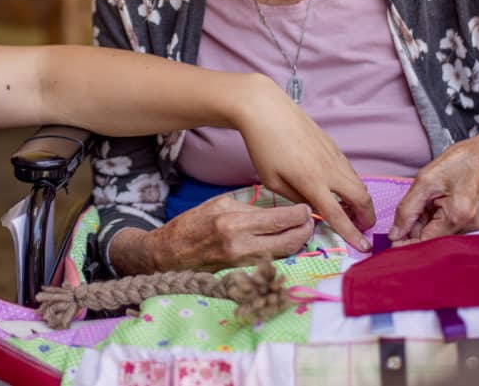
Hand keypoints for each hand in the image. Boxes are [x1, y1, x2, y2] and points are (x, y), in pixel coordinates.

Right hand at [112, 195, 314, 273]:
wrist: (168, 253)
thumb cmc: (192, 224)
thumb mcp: (219, 204)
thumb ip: (250, 209)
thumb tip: (278, 211)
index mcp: (233, 221)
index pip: (280, 219)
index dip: (300, 215)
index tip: (306, 209)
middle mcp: (240, 244)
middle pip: (289, 241)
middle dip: (305, 230)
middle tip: (310, 221)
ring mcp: (241, 262)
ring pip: (284, 253)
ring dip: (297, 242)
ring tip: (301, 231)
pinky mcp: (241, 273)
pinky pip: (270, 262)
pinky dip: (282, 252)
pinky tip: (285, 243)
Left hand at [237, 75, 375, 251]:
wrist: (266, 109)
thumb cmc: (263, 146)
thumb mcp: (272, 180)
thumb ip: (296, 198)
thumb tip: (313, 207)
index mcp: (312, 181)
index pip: (338, 214)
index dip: (352, 233)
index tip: (364, 248)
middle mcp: (329, 169)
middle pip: (361, 198)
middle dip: (367, 216)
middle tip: (362, 227)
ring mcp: (334, 155)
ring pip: (359, 182)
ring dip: (361, 200)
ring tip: (351, 211)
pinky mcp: (333, 145)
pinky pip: (350, 170)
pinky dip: (352, 184)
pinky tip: (340, 188)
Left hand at [389, 121, 478, 242]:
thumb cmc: (461, 162)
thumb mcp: (426, 180)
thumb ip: (407, 209)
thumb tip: (394, 234)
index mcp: (458, 216)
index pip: (426, 243)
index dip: (406, 243)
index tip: (391, 240)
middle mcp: (469, 227)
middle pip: (432, 239)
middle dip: (415, 228)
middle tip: (412, 208)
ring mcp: (474, 226)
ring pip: (439, 234)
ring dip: (426, 223)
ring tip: (428, 200)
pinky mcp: (474, 223)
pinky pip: (448, 228)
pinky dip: (437, 219)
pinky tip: (437, 203)